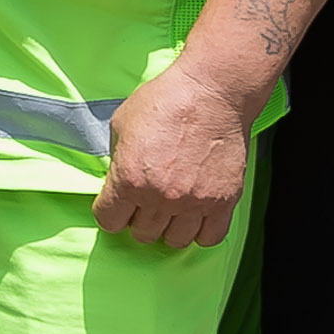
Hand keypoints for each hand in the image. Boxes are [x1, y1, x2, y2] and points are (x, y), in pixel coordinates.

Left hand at [92, 64, 256, 248]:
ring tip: (169, 210)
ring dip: (168, 228)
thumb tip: (117, 182)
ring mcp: (195, 202)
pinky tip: (194, 215)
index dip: (110, 212)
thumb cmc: (165, 102)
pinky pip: (210, 237)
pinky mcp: (224, 201)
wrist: (212, 92)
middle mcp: (161, 197)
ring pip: (175, 240)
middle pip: (142, 234)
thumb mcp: (121, 126)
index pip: (109, 221)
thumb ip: (117, 161)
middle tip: (144, 203)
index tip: (115, 205)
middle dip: (138, 219)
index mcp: (129, 179)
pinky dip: (200, 231)